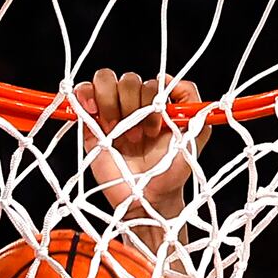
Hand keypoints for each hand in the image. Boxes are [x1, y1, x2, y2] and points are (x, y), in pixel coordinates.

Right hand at [78, 70, 210, 219]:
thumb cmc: (170, 172)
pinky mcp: (90, 125)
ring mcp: (110, 114)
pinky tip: (93, 112)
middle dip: (133, 107)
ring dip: (111, 103)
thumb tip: (167, 78)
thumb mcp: (196, 135)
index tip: (156, 131)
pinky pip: (82, 92)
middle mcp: (133, 106)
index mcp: (155, 106)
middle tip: (138, 138)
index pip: (150, 82)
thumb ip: (192, 101)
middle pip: (127, 80)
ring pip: (105, 80)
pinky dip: (85, 94)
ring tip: (114, 131)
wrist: (149, 199)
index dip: (152, 102)